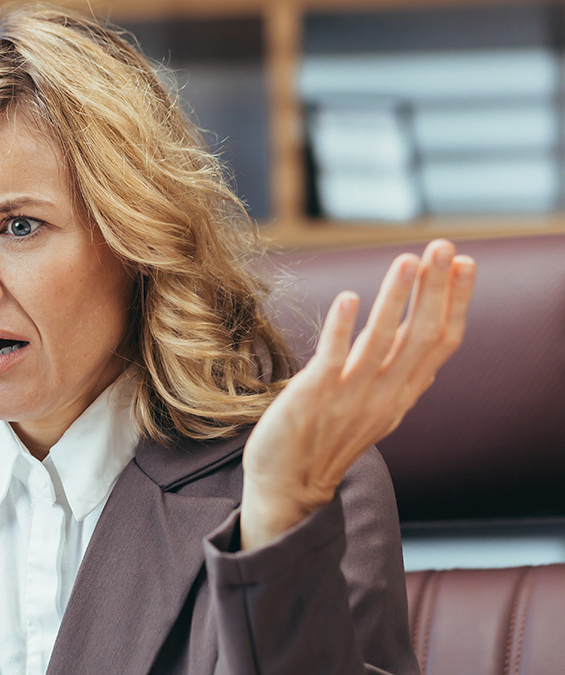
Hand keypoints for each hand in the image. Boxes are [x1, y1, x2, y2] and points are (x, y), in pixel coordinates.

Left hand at [239, 239, 475, 550]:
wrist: (288, 485)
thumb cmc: (326, 437)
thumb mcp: (373, 402)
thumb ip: (393, 367)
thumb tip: (415, 325)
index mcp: (400, 394)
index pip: (440, 343)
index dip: (455, 302)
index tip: (464, 263)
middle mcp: (383, 395)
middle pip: (420, 336)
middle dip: (433, 289)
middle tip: (442, 247)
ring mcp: (349, 397)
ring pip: (381, 343)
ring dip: (396, 299)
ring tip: (407, 261)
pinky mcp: (312, 398)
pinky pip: (332, 360)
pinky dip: (342, 329)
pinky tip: (348, 298)